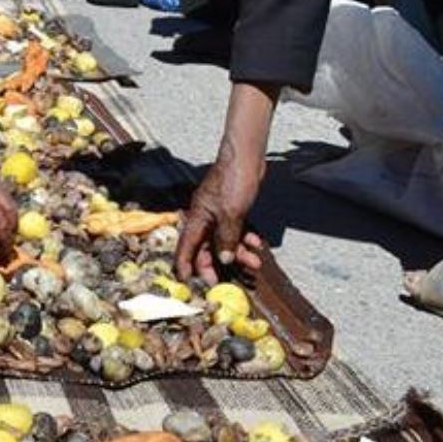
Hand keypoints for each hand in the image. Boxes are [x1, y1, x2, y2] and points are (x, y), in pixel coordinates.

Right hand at [175, 158, 265, 284]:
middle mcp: (204, 217)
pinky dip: (245, 239)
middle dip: (217, 264)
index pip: (185, 247)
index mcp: (196, 217)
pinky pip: (235, 231)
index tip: (190, 284)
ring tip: (254, 263)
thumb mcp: (230, 214)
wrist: (246, 157)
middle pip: (205, 247)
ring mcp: (218, 214)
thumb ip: (226, 239)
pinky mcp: (231, 210)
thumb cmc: (233, 181)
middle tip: (226, 282)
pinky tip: (257, 243)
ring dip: (238, 253)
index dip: (186, 266)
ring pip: (223, 240)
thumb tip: (224, 260)